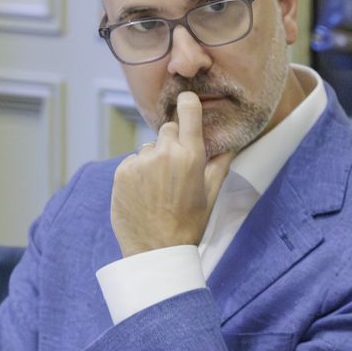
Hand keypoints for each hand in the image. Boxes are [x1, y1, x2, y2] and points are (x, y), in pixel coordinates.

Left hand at [110, 90, 234, 256]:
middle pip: (168, 129)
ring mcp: (141, 162)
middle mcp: (165, 153)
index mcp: (191, 156)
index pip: (188, 111)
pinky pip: (132, 162)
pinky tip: (144, 193)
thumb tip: (229, 145)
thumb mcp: (211, 195)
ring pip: (149, 148)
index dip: (187, 103)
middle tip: (175, 170)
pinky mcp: (122, 172)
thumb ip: (219, 164)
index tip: (186, 100)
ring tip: (158, 188)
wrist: (156, 250)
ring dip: (153, 160)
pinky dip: (137, 172)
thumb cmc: (189, 224)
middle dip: (173, 143)